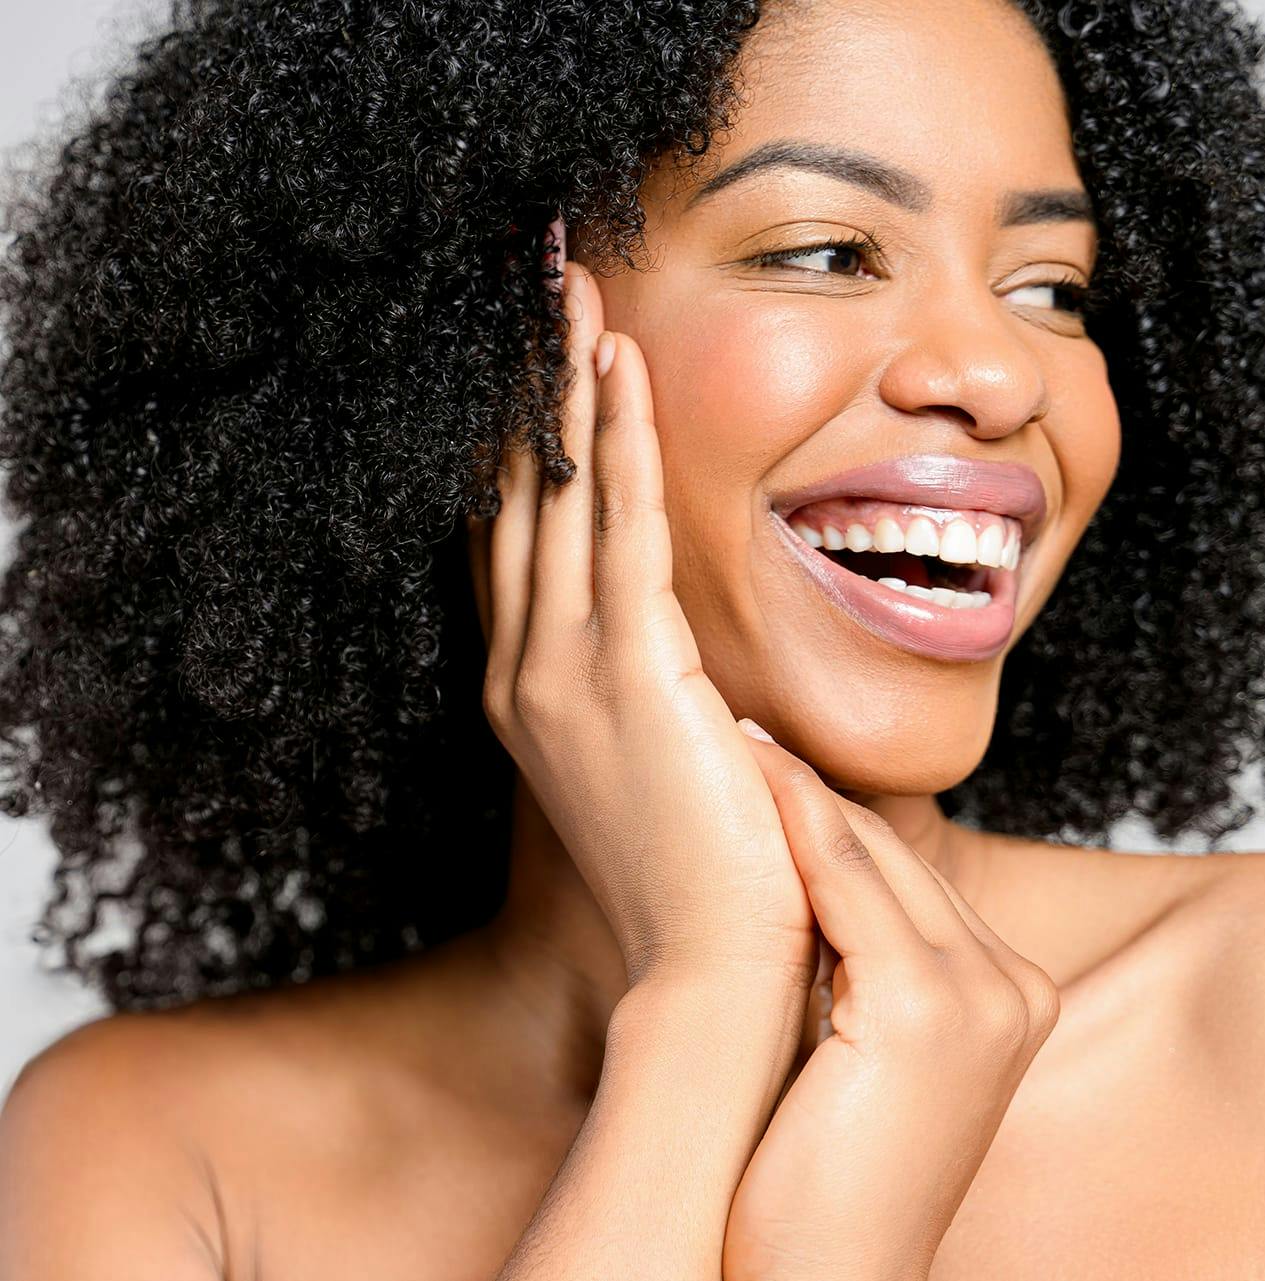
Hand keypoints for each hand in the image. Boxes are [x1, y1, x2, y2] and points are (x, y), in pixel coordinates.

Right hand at [468, 263, 816, 997]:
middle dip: (524, 391)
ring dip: (563, 386)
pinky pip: (624, 526)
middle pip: (518, 501)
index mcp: (531, 695)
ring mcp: (566, 673)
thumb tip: (681, 652)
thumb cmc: (701, 874)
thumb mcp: (657, 765)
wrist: (713, 971)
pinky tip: (620, 364)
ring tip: (565, 290)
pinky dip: (621, 439)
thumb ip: (650, 694)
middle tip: (530, 290)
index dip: (517, 449)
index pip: (516, 543)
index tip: (528, 368)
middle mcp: (526, 674)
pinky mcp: (632, 674)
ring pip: (560, 498)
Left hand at [721, 723, 1061, 1280]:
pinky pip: (843, 881)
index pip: (907, 878)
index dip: (828, 817)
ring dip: (793, 788)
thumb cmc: (823, 1184)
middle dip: (808, 791)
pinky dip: (791, 821)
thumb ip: (858, 967)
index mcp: (1008, 995)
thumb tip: (801, 875)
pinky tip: (743, 776)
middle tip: (737, 729)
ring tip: (729, 736)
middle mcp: (1011, 985)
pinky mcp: (924, 1007)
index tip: (765, 762)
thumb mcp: (860, 1053)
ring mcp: (979, 993)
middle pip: (891, 855)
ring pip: (866, 853)